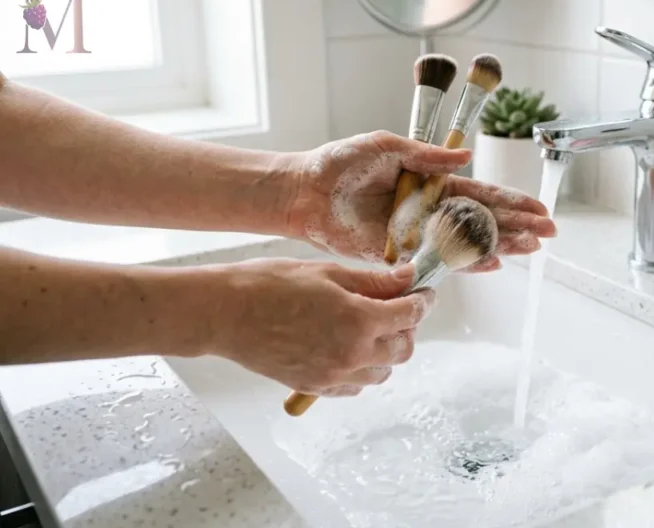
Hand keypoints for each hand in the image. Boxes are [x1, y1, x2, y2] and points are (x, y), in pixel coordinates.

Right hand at [205, 259, 432, 395]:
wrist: (224, 314)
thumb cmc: (271, 284)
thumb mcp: (329, 272)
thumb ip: (375, 281)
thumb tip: (409, 277)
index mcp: (360, 320)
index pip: (409, 314)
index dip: (422, 300)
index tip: (423, 292)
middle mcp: (353, 354)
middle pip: (403, 349)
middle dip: (407, 327)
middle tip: (397, 307)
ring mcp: (334, 375)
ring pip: (382, 372)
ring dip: (386, 351)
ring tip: (371, 328)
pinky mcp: (315, 386)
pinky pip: (355, 386)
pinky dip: (362, 370)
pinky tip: (350, 349)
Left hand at [284, 131, 556, 270]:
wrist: (307, 191)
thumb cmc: (341, 163)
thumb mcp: (387, 146)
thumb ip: (427, 157)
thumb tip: (466, 157)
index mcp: (431, 182)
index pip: (481, 194)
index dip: (511, 202)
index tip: (538, 208)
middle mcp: (430, 210)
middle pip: (482, 221)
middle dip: (517, 227)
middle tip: (547, 234)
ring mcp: (418, 233)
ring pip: (467, 242)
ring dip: (500, 246)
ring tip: (530, 249)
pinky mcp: (400, 253)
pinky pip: (438, 260)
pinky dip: (465, 263)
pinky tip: (491, 265)